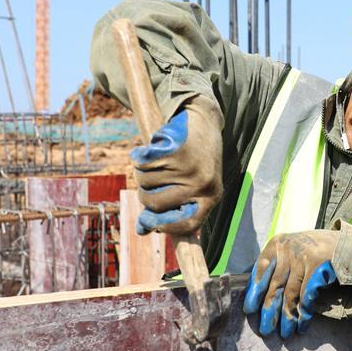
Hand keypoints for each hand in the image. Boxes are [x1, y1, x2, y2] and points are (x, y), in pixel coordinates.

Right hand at [131, 96, 222, 235]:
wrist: (203, 120)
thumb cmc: (197, 158)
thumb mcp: (195, 184)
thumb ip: (174, 207)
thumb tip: (142, 231)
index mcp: (212, 197)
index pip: (187, 225)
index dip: (164, 226)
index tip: (148, 222)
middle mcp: (203, 185)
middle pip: (154, 203)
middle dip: (144, 193)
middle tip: (150, 180)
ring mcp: (190, 168)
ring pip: (145, 181)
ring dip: (142, 171)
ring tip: (157, 160)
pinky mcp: (176, 150)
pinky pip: (142, 163)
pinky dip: (139, 156)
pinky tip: (150, 149)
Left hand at [242, 231, 338, 338]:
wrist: (346, 244)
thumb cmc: (313, 251)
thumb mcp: (291, 250)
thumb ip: (276, 265)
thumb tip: (257, 295)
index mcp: (276, 244)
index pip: (260, 270)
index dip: (254, 292)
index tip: (249, 310)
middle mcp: (288, 249)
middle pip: (275, 285)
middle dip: (269, 310)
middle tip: (265, 331)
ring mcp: (303, 257)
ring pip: (291, 294)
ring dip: (288, 317)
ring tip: (285, 334)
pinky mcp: (318, 266)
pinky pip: (308, 296)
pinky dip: (305, 314)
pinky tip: (302, 326)